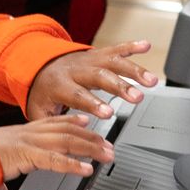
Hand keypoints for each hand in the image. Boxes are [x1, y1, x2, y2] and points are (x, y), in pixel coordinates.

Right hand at [0, 115, 114, 178]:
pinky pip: (56, 160)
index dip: (70, 121)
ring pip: (67, 142)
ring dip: (90, 148)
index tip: (84, 122)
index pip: (51, 123)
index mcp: (20, 134)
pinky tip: (87, 170)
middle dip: (90, 137)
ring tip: (106, 155)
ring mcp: (29, 142)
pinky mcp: (28, 155)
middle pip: (66, 131)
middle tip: (107, 144)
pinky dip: (74, 165)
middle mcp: (27, 134)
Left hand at [25, 41, 157, 119]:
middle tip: (137, 98)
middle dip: (120, 86)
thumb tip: (57, 144)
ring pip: (113, 62)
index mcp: (60, 84)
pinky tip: (146, 45)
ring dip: (134, 70)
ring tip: (151, 81)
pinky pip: (116, 48)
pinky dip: (132, 46)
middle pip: (100, 76)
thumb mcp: (38, 110)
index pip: (78, 94)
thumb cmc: (42, 91)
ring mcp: (89, 60)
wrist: (38, 64)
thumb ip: (49, 125)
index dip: (93, 103)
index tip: (108, 113)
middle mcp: (76, 69)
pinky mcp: (98, 54)